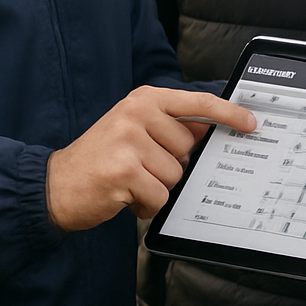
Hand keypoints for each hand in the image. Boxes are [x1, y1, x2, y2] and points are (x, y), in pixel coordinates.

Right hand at [45, 87, 256, 231]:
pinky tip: (124, 197)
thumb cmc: (100, 160)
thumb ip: (168, 128)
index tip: (251, 123)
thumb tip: (210, 133)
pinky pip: (159, 197)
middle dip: (169, 166)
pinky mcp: (125, 171)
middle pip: (188, 149)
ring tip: (128, 182)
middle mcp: (136, 114)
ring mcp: (129, 141)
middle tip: (138, 167)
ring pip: (175, 176)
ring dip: (156, 188)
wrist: (54, 185)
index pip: (196, 103)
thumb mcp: (132, 131)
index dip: (228, 113)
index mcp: (143, 99)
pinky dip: (145, 206)